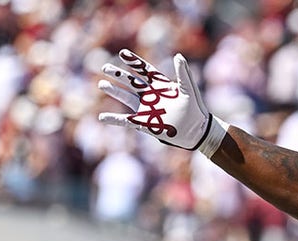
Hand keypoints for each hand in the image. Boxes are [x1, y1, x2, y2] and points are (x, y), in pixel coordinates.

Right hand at [97, 49, 226, 154]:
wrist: (196, 130)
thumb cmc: (195, 109)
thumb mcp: (189, 89)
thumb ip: (183, 72)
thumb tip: (179, 56)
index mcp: (161, 86)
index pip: (145, 71)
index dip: (134, 62)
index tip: (123, 53)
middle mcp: (151, 96)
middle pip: (131, 82)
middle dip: (118, 75)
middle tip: (105, 67)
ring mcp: (146, 109)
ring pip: (126, 97)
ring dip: (114, 91)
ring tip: (101, 84)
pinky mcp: (144, 123)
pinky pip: (126, 121)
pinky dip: (114, 119)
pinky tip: (102, 117)